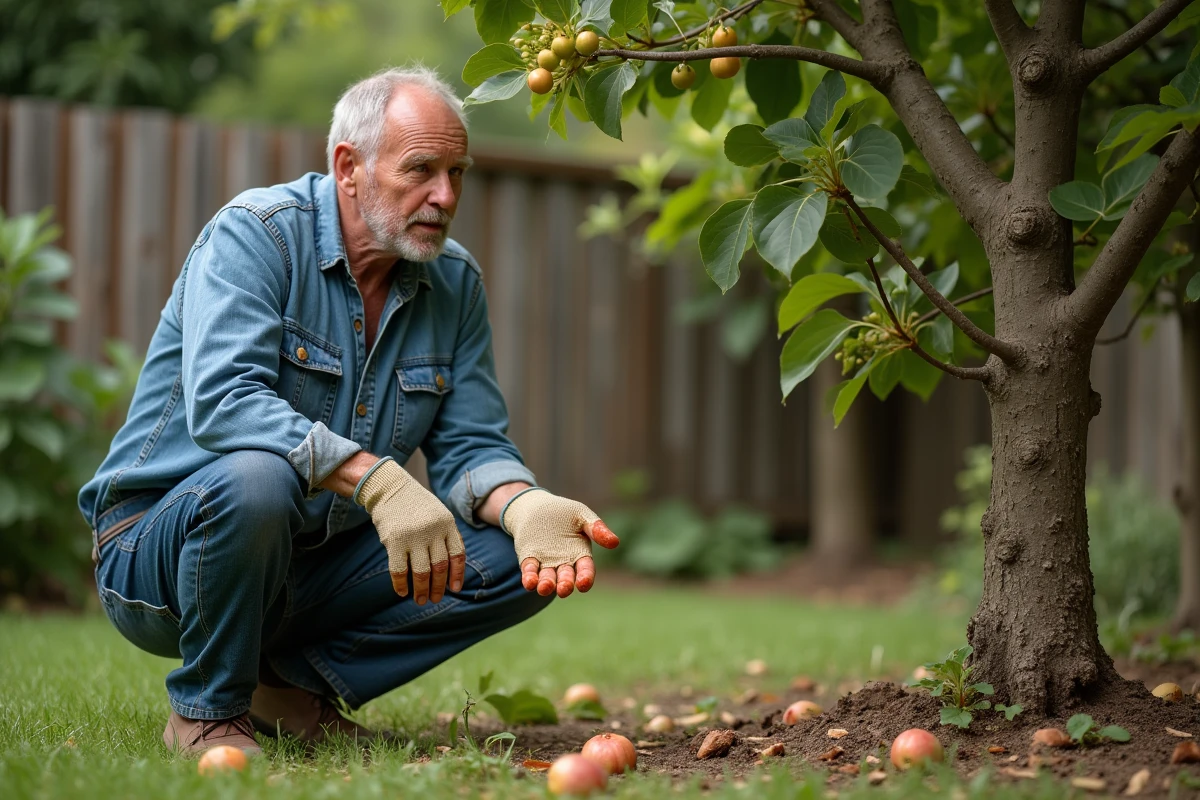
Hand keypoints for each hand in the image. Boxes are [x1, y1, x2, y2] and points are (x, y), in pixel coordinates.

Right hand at [355, 457, 465, 604]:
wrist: (390, 488)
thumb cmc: (416, 505)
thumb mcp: (439, 514)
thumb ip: (447, 535)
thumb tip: (454, 566)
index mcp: (447, 524)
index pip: (457, 554)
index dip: (457, 574)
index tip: (454, 589)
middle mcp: (433, 531)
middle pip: (440, 566)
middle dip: (438, 587)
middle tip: (435, 599)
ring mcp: (413, 536)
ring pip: (421, 572)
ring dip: (422, 590)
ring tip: (420, 600)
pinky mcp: (394, 541)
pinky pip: (399, 570)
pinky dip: (400, 584)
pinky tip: (402, 592)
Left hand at [500, 489, 619, 597]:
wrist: (536, 506)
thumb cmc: (563, 512)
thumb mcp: (582, 514)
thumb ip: (596, 528)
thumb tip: (615, 542)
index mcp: (580, 554)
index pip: (585, 569)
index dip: (585, 577)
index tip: (583, 584)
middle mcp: (564, 563)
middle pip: (566, 577)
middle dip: (565, 584)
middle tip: (564, 589)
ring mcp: (546, 563)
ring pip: (547, 578)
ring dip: (546, 585)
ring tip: (545, 588)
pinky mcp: (529, 560)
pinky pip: (530, 571)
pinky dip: (529, 578)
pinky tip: (529, 582)